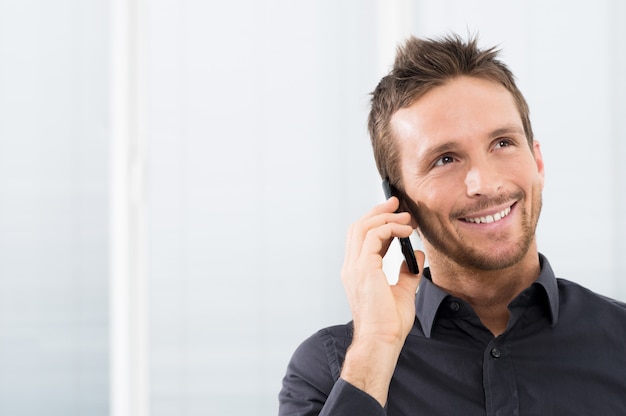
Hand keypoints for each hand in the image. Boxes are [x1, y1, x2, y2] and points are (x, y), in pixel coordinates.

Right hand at [339, 197, 424, 405]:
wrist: (382, 341)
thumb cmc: (389, 324)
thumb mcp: (403, 291)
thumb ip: (408, 271)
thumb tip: (417, 255)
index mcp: (357, 272)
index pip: (361, 237)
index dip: (377, 222)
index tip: (396, 214)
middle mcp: (351, 267)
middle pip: (358, 226)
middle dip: (378, 212)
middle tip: (397, 204)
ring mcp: (354, 267)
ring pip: (362, 227)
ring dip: (385, 218)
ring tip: (405, 217)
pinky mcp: (363, 269)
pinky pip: (372, 237)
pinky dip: (389, 229)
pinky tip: (405, 231)